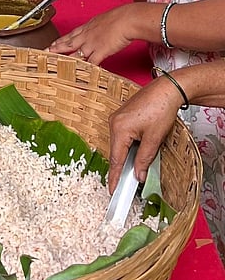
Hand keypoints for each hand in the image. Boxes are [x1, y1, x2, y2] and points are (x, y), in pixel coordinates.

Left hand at [48, 4, 136, 65]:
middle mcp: (87, 35)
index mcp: (88, 26)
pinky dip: (86, 69)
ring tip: (56, 65)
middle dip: (56, 49)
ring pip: (75, 54)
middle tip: (46, 53)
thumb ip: (100, 26)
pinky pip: (91, 63)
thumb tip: (100, 28)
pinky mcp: (100, 51)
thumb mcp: (105, 19)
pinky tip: (80, 74)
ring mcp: (92, 44)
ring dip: (66, 60)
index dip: (60, 40)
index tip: (52, 43)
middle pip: (68, 43)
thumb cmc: (120, 18)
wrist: (128, 19)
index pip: (70, 34)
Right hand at [108, 79, 179, 193]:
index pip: (116, 159)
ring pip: (120, 144)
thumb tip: (138, 175)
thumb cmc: (161, 109)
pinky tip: (136, 152)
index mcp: (119, 128)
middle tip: (125, 186)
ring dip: (127, 156)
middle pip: (116, 151)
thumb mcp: (154, 139)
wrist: (167, 89)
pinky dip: (128, 146)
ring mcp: (117, 118)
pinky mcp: (123, 116)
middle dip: (122, 167)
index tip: (112, 190)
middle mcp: (114, 122)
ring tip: (134, 169)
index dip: (114, 177)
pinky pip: (122, 136)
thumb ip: (144, 159)